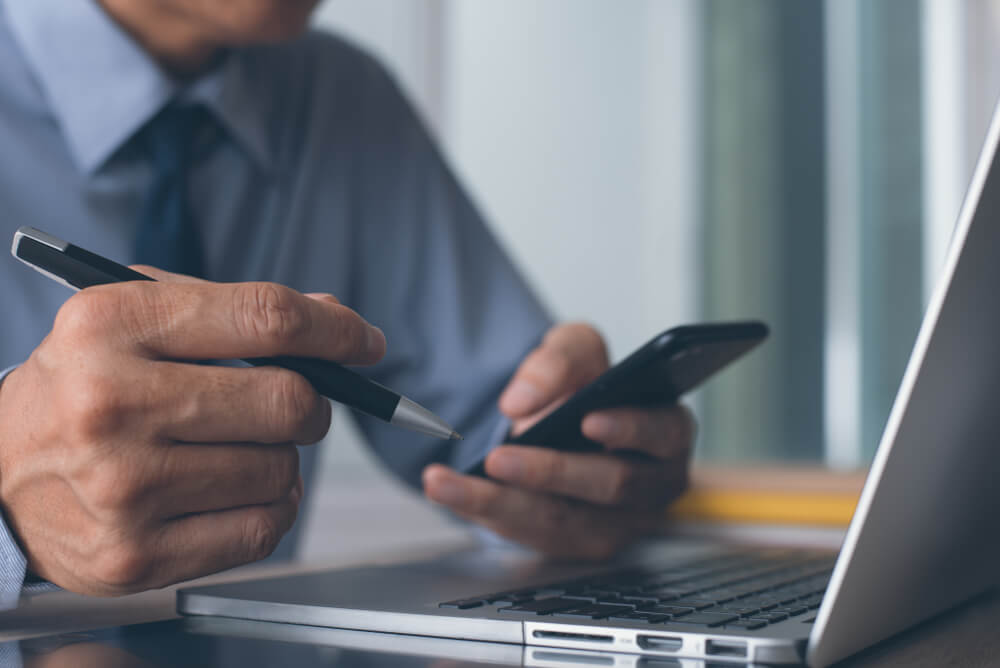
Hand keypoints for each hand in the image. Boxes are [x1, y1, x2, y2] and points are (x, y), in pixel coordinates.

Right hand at [0, 268, 384, 594]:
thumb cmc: (81, 388)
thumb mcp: (130, 321)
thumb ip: (230, 312)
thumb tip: (335, 320)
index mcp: (111, 325)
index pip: (265, 318)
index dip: (334, 329)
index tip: (363, 341)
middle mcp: (112, 403)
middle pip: (288, 400)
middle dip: (311, 402)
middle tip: (292, 404)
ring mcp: (122, 487)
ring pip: (282, 469)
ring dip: (282, 458)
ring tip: (233, 450)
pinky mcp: (134, 556)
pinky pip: (262, 530)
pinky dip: (269, 509)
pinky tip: (232, 492)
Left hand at [423, 323, 693, 558]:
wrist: (559, 417)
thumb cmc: (583, 384)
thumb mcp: (573, 348)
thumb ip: (557, 360)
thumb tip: (521, 400)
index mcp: (666, 430)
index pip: (661, 433)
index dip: (629, 429)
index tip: (587, 419)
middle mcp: (652, 484)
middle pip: (610, 486)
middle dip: (550, 471)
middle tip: (500, 456)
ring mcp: (619, 523)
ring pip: (562, 523)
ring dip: (499, 503)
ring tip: (447, 481)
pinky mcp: (578, 544)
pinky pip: (532, 537)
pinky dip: (486, 514)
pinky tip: (450, 491)